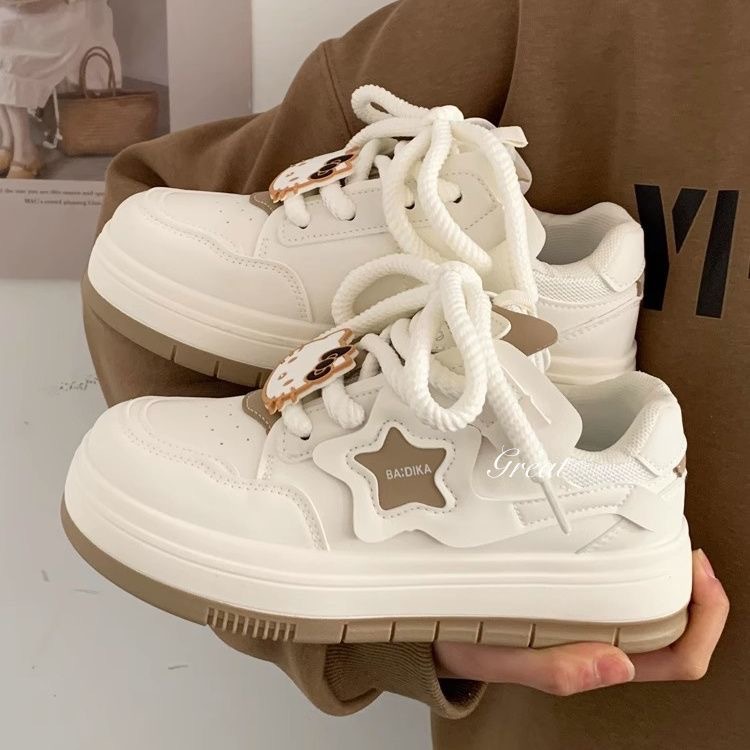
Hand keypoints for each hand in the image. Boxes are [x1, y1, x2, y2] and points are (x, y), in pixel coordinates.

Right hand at [434, 550, 728, 695]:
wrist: (438, 627)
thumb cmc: (472, 644)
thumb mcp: (503, 659)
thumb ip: (552, 670)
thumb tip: (619, 666)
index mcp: (597, 660)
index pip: (678, 656)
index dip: (704, 618)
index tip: (697, 570)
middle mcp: (603, 639)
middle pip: (676, 622)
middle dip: (692, 584)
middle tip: (684, 541)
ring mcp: (589, 616)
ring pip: (650, 601)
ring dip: (664, 569)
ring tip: (659, 532)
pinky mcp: (571, 594)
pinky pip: (616, 582)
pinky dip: (628, 558)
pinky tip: (615, 533)